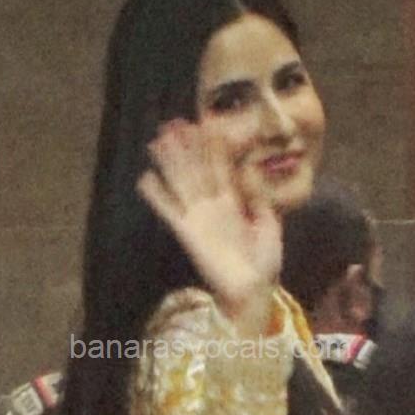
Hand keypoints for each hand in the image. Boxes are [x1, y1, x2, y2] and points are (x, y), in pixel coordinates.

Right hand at [137, 119, 280, 333]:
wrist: (252, 291)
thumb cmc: (264, 263)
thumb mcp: (269, 225)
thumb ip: (260, 198)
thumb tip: (251, 169)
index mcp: (233, 204)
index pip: (220, 169)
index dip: (212, 148)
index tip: (205, 124)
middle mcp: (213, 207)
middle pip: (196, 170)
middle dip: (186, 147)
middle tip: (174, 123)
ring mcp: (198, 219)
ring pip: (182, 183)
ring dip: (169, 162)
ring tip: (158, 140)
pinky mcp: (187, 233)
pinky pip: (169, 211)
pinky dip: (157, 197)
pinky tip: (145, 179)